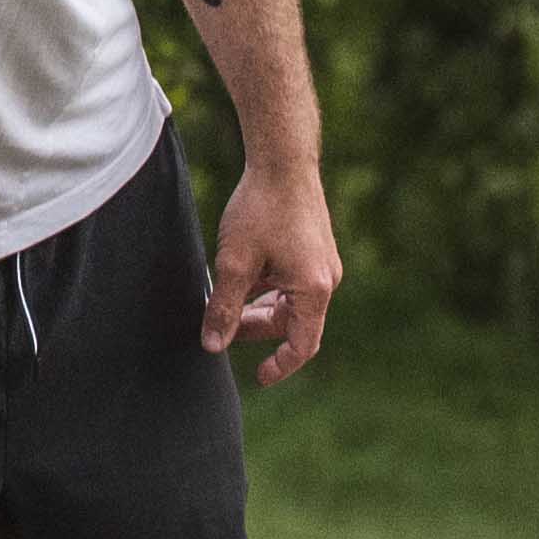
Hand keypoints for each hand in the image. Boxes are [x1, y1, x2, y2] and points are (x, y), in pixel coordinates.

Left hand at [204, 161, 342, 385]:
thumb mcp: (234, 262)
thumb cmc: (261, 209)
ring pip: (291, 303)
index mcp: (315, 290)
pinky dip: (268, 288)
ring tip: (227, 301)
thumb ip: (224, 307)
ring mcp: (322, 264)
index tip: (260, 377)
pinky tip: (241, 278)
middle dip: (258, 330)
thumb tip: (213, 345)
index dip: (281, 366)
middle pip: (293, 323)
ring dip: (260, 308)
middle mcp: (326, 280)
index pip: (302, 345)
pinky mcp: (314, 249)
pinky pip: (293, 283)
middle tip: (222, 328)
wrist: (282, 161)